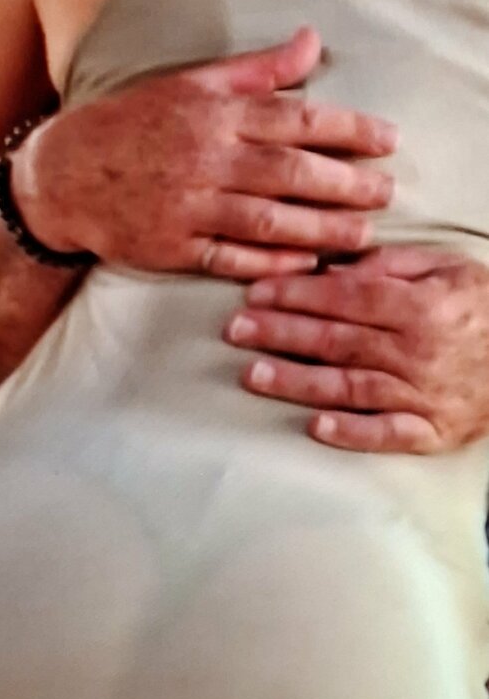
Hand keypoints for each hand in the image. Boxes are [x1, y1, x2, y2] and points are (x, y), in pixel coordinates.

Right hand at [12, 28, 396, 280]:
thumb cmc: (131, 123)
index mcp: (212, 114)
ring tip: (362, 234)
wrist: (62, 175)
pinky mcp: (173, 247)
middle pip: (291, 173)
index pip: (295, 118)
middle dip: (347, 184)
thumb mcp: (189, 84)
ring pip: (269, 220)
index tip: (388, 140)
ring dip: (322, 228)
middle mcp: (204, 159)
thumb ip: (256, 70)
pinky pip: (231, 258)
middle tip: (387, 193)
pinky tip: (306, 262)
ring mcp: (188, 207)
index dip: (349, 129)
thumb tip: (311, 41)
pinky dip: (272, 263)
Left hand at [224, 246, 488, 453]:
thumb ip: (391, 264)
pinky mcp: (433, 431)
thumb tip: (334, 264)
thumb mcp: (447, 266)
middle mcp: (418, 351)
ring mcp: (425, 394)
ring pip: (350, 387)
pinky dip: (352, 432)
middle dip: (279, 334)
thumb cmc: (483, 306)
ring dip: (297, 381)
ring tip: (252, 374)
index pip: (344, 298)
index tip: (254, 293)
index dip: (295, 295)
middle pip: (336, 341)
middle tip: (235, 330)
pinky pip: (388, 433)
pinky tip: (315, 427)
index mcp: (419, 305)